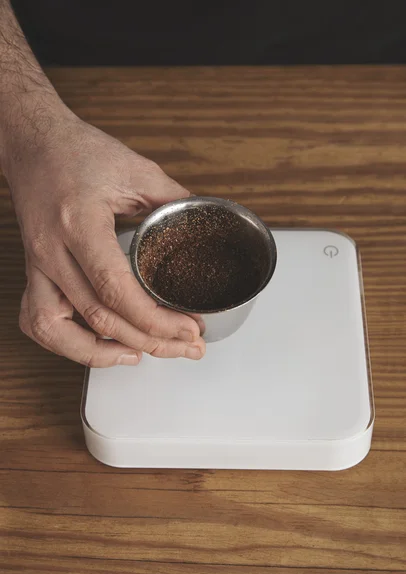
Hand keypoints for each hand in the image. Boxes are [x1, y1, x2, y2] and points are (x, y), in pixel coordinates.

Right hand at [6, 112, 204, 366]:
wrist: (32, 145)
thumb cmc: (77, 151)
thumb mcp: (135, 169)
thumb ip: (173, 200)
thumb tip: (206, 224)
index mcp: (79, 223)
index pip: (115, 288)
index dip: (155, 319)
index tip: (188, 328)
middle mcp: (53, 251)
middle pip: (98, 318)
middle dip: (149, 341)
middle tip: (186, 346)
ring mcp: (38, 265)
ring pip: (58, 331)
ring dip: (102, 354)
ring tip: (142, 355)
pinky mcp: (34, 271)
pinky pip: (37, 322)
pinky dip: (68, 344)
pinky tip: (100, 347)